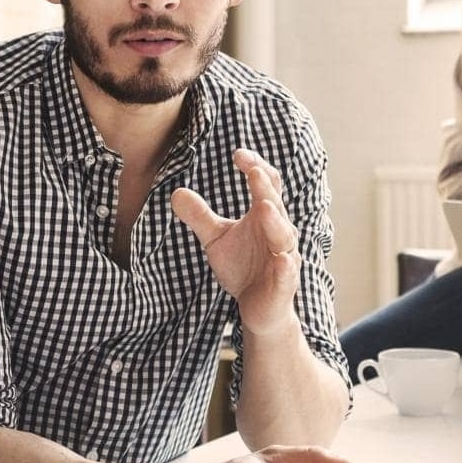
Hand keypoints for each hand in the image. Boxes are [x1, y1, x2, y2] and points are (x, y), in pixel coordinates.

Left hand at [172, 149, 300, 327]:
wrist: (259, 308)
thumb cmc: (243, 267)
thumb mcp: (216, 239)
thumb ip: (200, 216)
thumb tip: (175, 192)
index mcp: (265, 216)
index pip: (267, 184)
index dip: (256, 167)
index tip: (238, 154)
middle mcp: (279, 232)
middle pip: (275, 204)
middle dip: (265, 188)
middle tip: (253, 170)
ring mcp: (284, 257)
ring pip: (283, 236)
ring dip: (275, 222)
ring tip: (263, 207)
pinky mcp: (284, 283)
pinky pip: (286, 272)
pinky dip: (285, 266)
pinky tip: (280, 260)